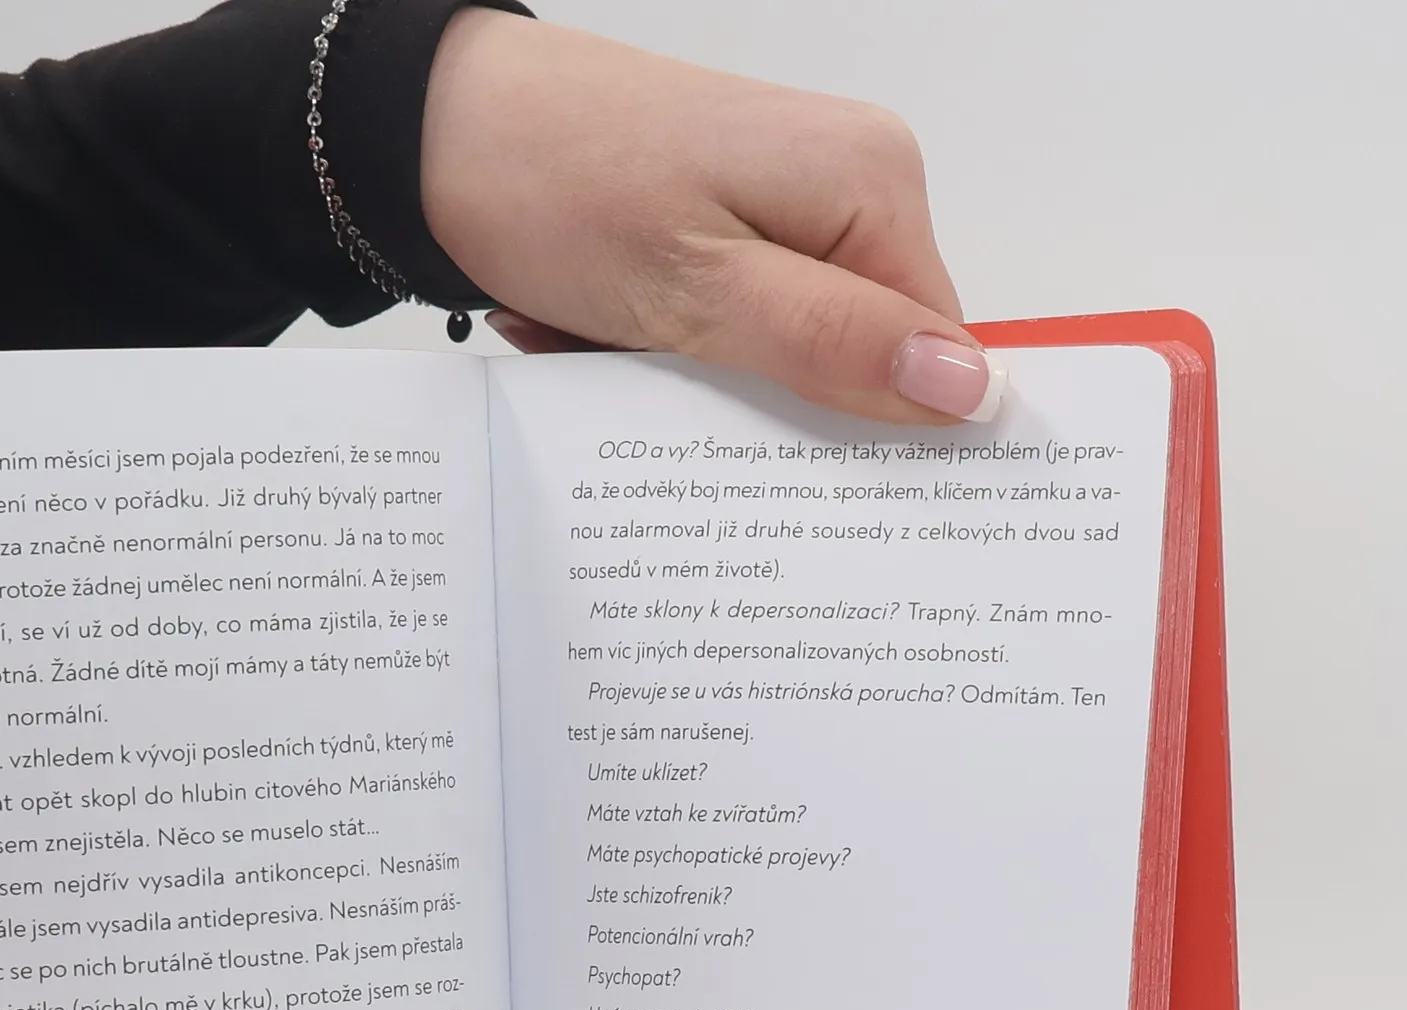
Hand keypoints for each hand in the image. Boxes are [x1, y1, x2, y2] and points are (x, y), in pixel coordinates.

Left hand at [423, 10, 997, 423]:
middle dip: (763, 405)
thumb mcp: (701, 288)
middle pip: (857, 361)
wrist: (438, 131)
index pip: (935, 351)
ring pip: (780, 360)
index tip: (805, 482)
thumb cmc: (559, 186)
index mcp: (871, 185)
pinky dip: (659, 356)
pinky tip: (596, 336)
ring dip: (692, 384)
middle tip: (665, 394)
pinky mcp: (724, 232)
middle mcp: (844, 188)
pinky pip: (726, 335)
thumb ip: (834, 341)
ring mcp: (782, 209)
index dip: (884, 431)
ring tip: (609, 351)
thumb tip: (967, 390)